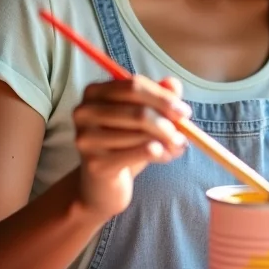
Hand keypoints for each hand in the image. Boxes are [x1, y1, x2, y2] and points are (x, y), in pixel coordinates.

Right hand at [72, 75, 190, 219]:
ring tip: (176, 147)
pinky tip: (165, 156)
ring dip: (167, 141)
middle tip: (185, 134)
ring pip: (140, 133)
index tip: (185, 112)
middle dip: (168, 123)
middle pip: (138, 111)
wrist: (102, 184)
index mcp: (94, 92)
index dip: (163, 98)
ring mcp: (86, 138)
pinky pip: (138, 153)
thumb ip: (158, 96)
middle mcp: (84, 112)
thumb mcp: (141, 116)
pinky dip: (159, 153)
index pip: (133, 85)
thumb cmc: (123, 143)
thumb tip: (173, 84)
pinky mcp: (95, 163)